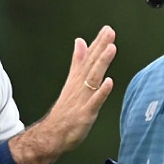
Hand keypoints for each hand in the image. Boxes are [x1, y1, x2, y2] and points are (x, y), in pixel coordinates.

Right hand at [8, 26, 116, 163]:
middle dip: (100, 47)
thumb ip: (78, 61)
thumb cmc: (65, 109)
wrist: (53, 134)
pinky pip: (94, 102)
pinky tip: (109, 82)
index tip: (107, 29)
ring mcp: (82, 100)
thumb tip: (80, 41)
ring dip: (101, 63)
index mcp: (77, 79)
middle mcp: (79, 86)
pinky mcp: (85, 114)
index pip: (88, 58)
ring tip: (111, 49)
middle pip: (91, 64)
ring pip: (92, 78)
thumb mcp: (72, 82)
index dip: (98, 44)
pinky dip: (101, 92)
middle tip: (110, 32)